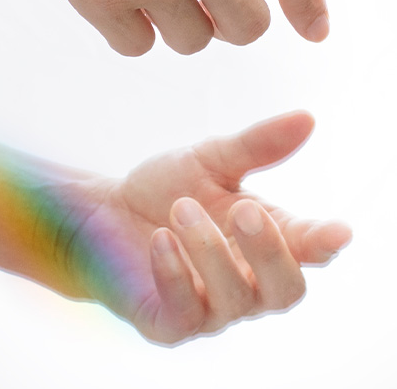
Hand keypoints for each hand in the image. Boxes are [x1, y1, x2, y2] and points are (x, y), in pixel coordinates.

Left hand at [53, 111, 350, 344]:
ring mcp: (211, 308)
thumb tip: (306, 118)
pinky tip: (161, 240)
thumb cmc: (167, 189)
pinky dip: (176, 275)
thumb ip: (256, 145)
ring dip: (211, 250)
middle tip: (246, 210)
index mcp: (266, 240)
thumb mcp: (210, 159)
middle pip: (285, 290)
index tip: (337, 232)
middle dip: (270, 252)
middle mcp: (248, 282)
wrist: (103, 210)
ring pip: (236, 300)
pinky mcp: (170, 323)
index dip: (325, 244)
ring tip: (182, 207)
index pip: (309, 250)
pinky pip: (186, 313)